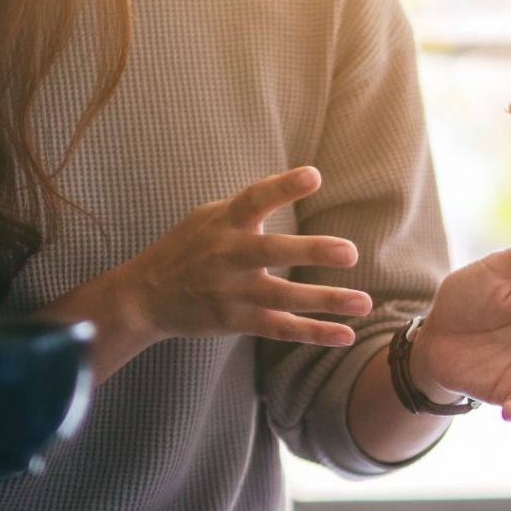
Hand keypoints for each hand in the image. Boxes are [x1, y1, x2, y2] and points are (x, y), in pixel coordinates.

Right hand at [113, 166, 372, 346]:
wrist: (145, 297)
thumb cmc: (187, 249)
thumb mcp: (209, 217)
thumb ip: (248, 206)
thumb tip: (292, 183)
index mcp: (224, 223)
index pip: (254, 199)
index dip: (282, 187)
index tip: (313, 176)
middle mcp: (228, 256)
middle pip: (271, 252)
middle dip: (310, 251)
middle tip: (350, 252)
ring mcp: (232, 292)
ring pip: (283, 297)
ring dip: (325, 300)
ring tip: (365, 302)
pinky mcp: (236, 321)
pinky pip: (281, 329)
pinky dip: (314, 333)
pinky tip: (346, 334)